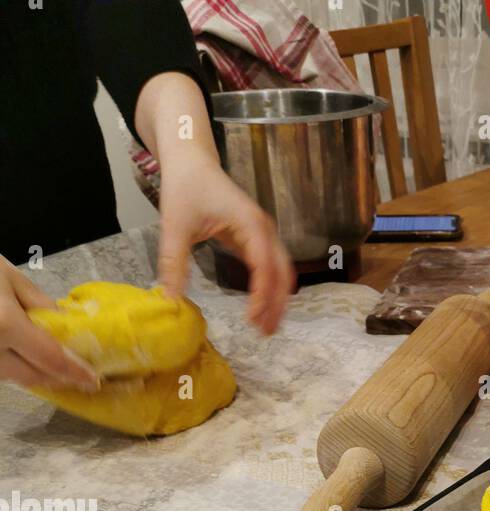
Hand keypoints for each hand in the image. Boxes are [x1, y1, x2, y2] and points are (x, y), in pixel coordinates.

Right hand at [0, 257, 98, 391]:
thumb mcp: (8, 276)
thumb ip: (40, 305)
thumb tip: (65, 326)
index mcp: (3, 324)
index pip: (50, 359)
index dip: (75, 372)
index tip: (93, 380)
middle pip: (33, 376)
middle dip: (58, 378)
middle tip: (79, 376)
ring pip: (13, 377)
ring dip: (36, 374)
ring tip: (55, 368)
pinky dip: (14, 367)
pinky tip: (25, 359)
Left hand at [157, 148, 294, 334]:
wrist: (191, 159)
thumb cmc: (185, 186)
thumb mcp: (175, 225)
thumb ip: (173, 262)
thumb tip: (168, 299)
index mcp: (249, 224)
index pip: (264, 265)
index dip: (261, 294)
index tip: (250, 318)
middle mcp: (263, 229)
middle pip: (281, 272)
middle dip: (276, 304)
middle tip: (265, 333)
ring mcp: (263, 233)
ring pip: (281, 271)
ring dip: (277, 299)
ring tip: (267, 327)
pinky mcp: (257, 238)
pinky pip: (272, 267)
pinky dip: (271, 288)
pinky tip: (261, 306)